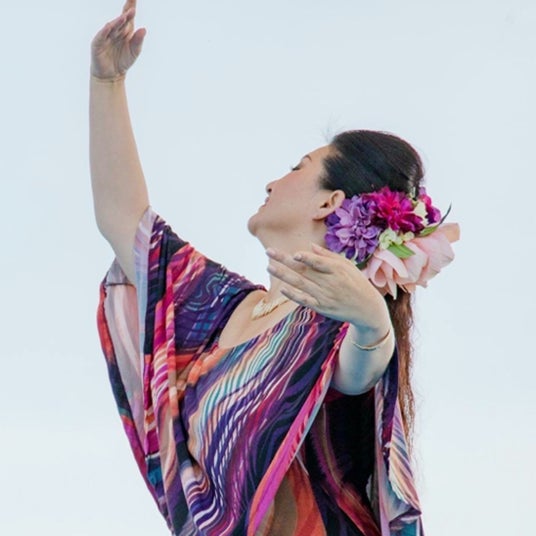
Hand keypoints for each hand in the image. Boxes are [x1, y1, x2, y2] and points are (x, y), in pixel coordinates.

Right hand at [91, 0, 145, 79]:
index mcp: (125, 31)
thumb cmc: (123, 61)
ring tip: (125, 16)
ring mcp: (106, 36)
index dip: (130, 7)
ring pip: (113, 26)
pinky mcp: (98, 43)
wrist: (112, 75)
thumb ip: (138, 41)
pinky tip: (110, 26)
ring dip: (118, 21)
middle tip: (132, 6)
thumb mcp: (134, 52)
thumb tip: (144, 29)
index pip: (128, 17)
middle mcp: (115, 31)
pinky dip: (105, 31)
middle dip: (127, 12)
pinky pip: (101, 35)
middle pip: (121, 19)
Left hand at [266, 243, 389, 328]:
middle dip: (284, 260)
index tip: (295, 253)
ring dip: (283, 275)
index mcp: (337, 270)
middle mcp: (329, 283)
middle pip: (303, 270)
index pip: (319, 263)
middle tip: (268, 251)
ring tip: (269, 267)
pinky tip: (282, 288)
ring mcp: (324, 296)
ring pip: (299, 284)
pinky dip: (293, 295)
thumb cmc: (356, 282)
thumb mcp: (347, 266)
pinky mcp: (321, 307)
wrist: (367, 308)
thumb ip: (328, 256)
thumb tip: (309, 246)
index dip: (307, 259)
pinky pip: (304, 300)